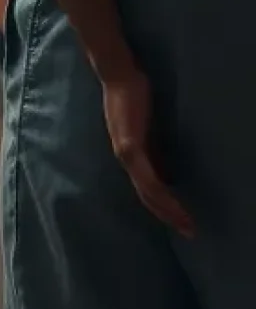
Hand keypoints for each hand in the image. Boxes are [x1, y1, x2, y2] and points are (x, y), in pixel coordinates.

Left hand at [101, 68, 194, 237]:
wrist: (118, 76)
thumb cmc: (132, 98)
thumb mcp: (147, 131)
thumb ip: (154, 152)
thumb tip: (168, 175)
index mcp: (130, 156)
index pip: (146, 190)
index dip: (164, 207)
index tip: (184, 222)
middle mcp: (125, 159)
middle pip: (146, 196)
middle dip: (168, 215)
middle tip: (190, 232)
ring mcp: (125, 153)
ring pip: (147, 191)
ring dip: (167, 208)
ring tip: (186, 222)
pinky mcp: (128, 145)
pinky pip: (145, 175)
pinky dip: (159, 190)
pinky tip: (171, 200)